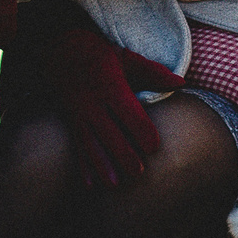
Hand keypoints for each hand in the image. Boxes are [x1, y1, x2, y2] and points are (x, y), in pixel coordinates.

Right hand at [7, 19, 185, 187]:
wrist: (57, 51)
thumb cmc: (98, 55)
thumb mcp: (125, 57)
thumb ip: (153, 72)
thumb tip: (181, 82)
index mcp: (110, 87)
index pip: (128, 113)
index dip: (141, 130)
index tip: (153, 146)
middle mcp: (94, 105)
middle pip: (109, 133)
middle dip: (123, 154)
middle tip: (137, 173)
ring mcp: (80, 117)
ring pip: (91, 145)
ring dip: (102, 166)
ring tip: (114, 185)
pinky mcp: (72, 125)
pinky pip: (77, 148)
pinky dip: (83, 168)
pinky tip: (90, 185)